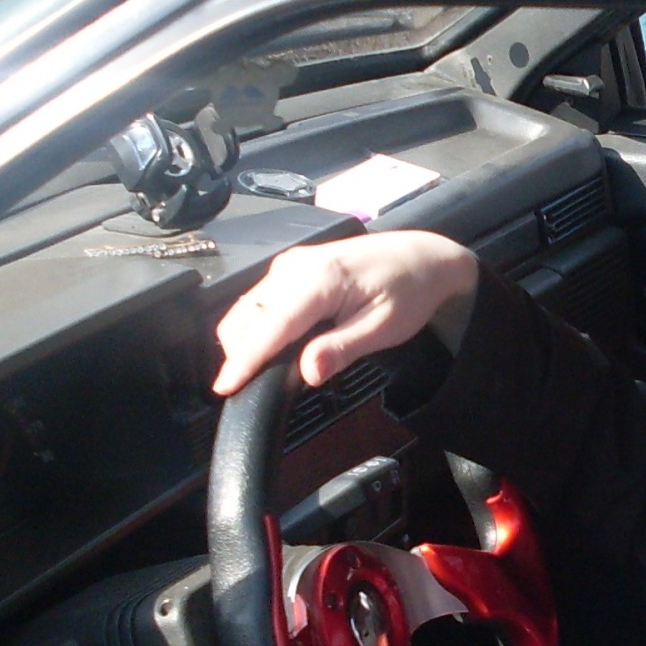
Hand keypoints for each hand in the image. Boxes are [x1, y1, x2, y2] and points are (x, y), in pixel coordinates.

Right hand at [213, 232, 477, 394]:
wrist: (421, 256)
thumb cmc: (408, 292)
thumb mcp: (384, 328)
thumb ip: (343, 349)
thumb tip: (307, 373)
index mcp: (320, 279)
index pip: (272, 325)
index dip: (245, 359)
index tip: (224, 387)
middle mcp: (295, 267)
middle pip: (246, 317)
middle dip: (239, 354)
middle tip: (249, 389)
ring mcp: (289, 264)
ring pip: (246, 309)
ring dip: (245, 341)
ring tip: (258, 373)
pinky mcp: (289, 268)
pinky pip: (258, 301)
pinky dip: (256, 327)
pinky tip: (272, 349)